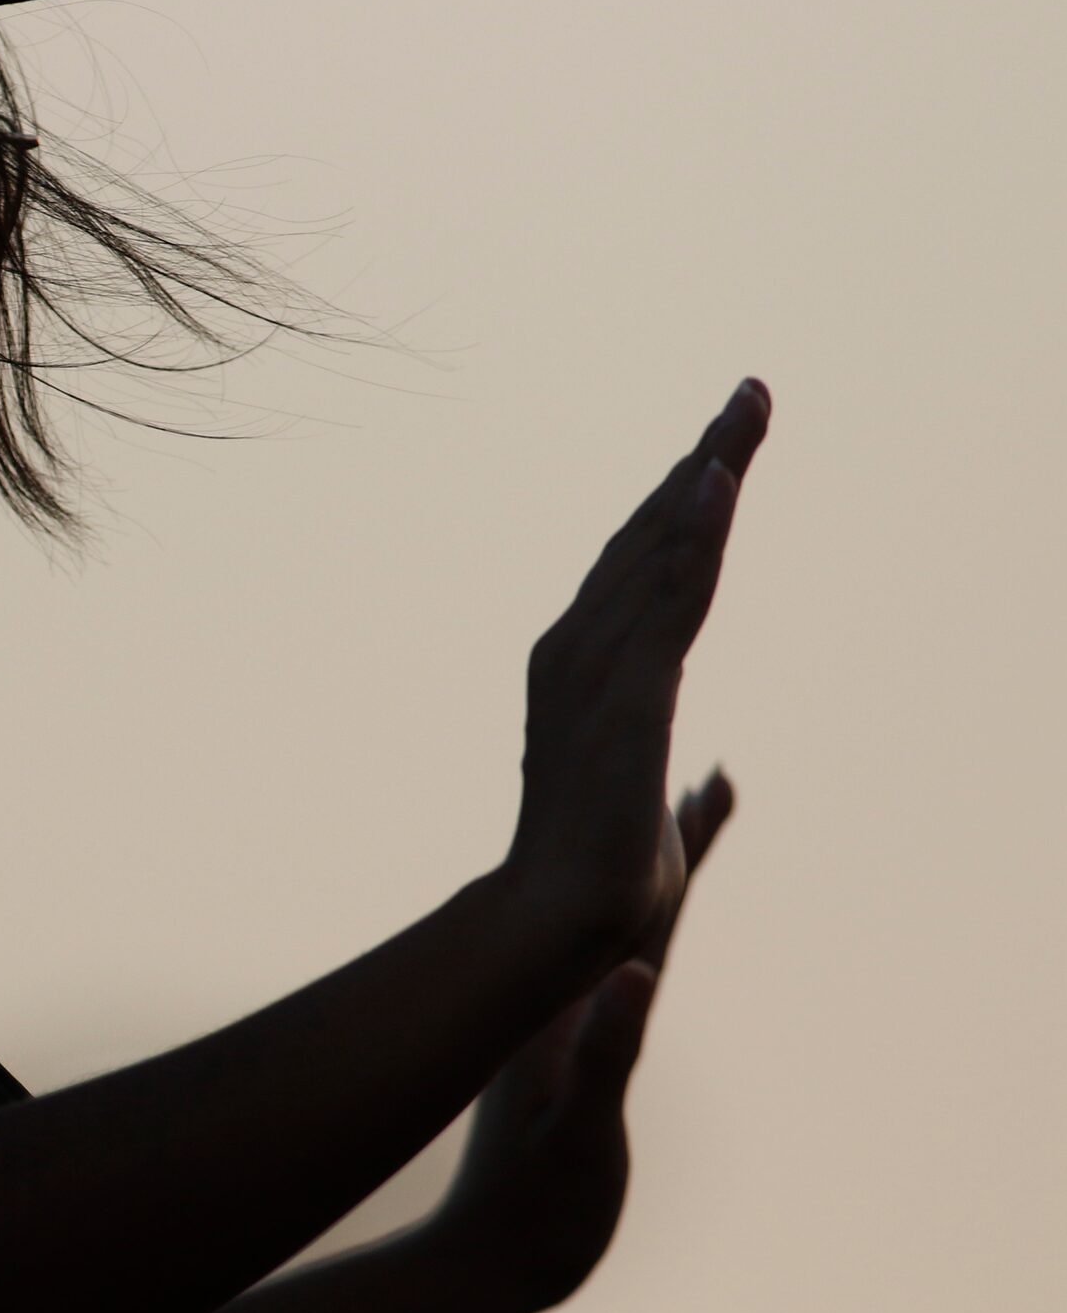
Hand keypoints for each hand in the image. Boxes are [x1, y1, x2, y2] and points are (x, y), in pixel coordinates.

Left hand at [432, 767, 735, 1312]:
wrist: (483, 1265)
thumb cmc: (530, 1210)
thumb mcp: (576, 1132)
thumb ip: (601, 1057)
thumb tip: (629, 973)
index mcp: (574, 1010)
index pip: (640, 912)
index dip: (680, 848)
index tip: (711, 779)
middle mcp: (571, 1013)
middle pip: (637, 912)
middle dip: (677, 846)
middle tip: (714, 777)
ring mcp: (570, 1041)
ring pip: (623, 944)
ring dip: (657, 889)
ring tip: (682, 832)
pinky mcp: (570, 1076)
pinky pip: (611, 992)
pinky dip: (633, 949)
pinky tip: (633, 939)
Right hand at [506, 377, 767, 951]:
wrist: (558, 921)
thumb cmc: (601, 883)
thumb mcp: (651, 807)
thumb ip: (688, 785)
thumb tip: (720, 781)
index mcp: (577, 667)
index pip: (641, 565)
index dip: (684, 499)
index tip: (724, 445)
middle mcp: (578, 648)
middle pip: (653, 533)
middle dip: (707, 458)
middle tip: (753, 391)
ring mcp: (602, 663)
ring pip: (667, 547)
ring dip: (712, 468)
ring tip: (751, 403)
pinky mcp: (633, 688)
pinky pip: (675, 593)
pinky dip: (695, 529)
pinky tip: (718, 476)